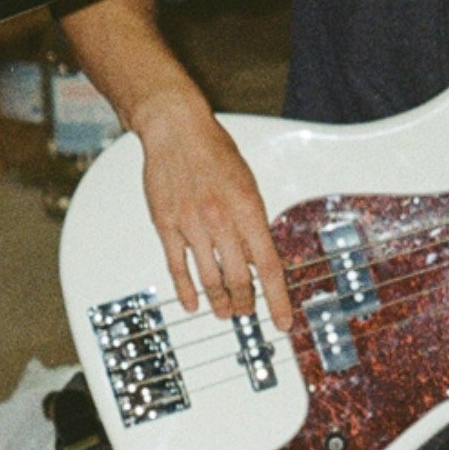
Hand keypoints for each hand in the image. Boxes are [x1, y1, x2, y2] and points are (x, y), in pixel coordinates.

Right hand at [131, 93, 294, 329]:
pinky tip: (192, 303)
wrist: (175, 128)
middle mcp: (221, 219)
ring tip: (223, 312)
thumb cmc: (213, 151)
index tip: (282, 321)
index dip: (277, 299)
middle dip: (245, 303)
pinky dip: (186, 289)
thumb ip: (252, 221)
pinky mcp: (167, 225)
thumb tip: (256, 257)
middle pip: (239, 278)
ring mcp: (192, 224)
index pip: (268, 266)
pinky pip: (177, 266)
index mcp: (247, 208)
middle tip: (246, 313)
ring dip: (219, 301)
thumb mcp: (247, 183)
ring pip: (209, 277)